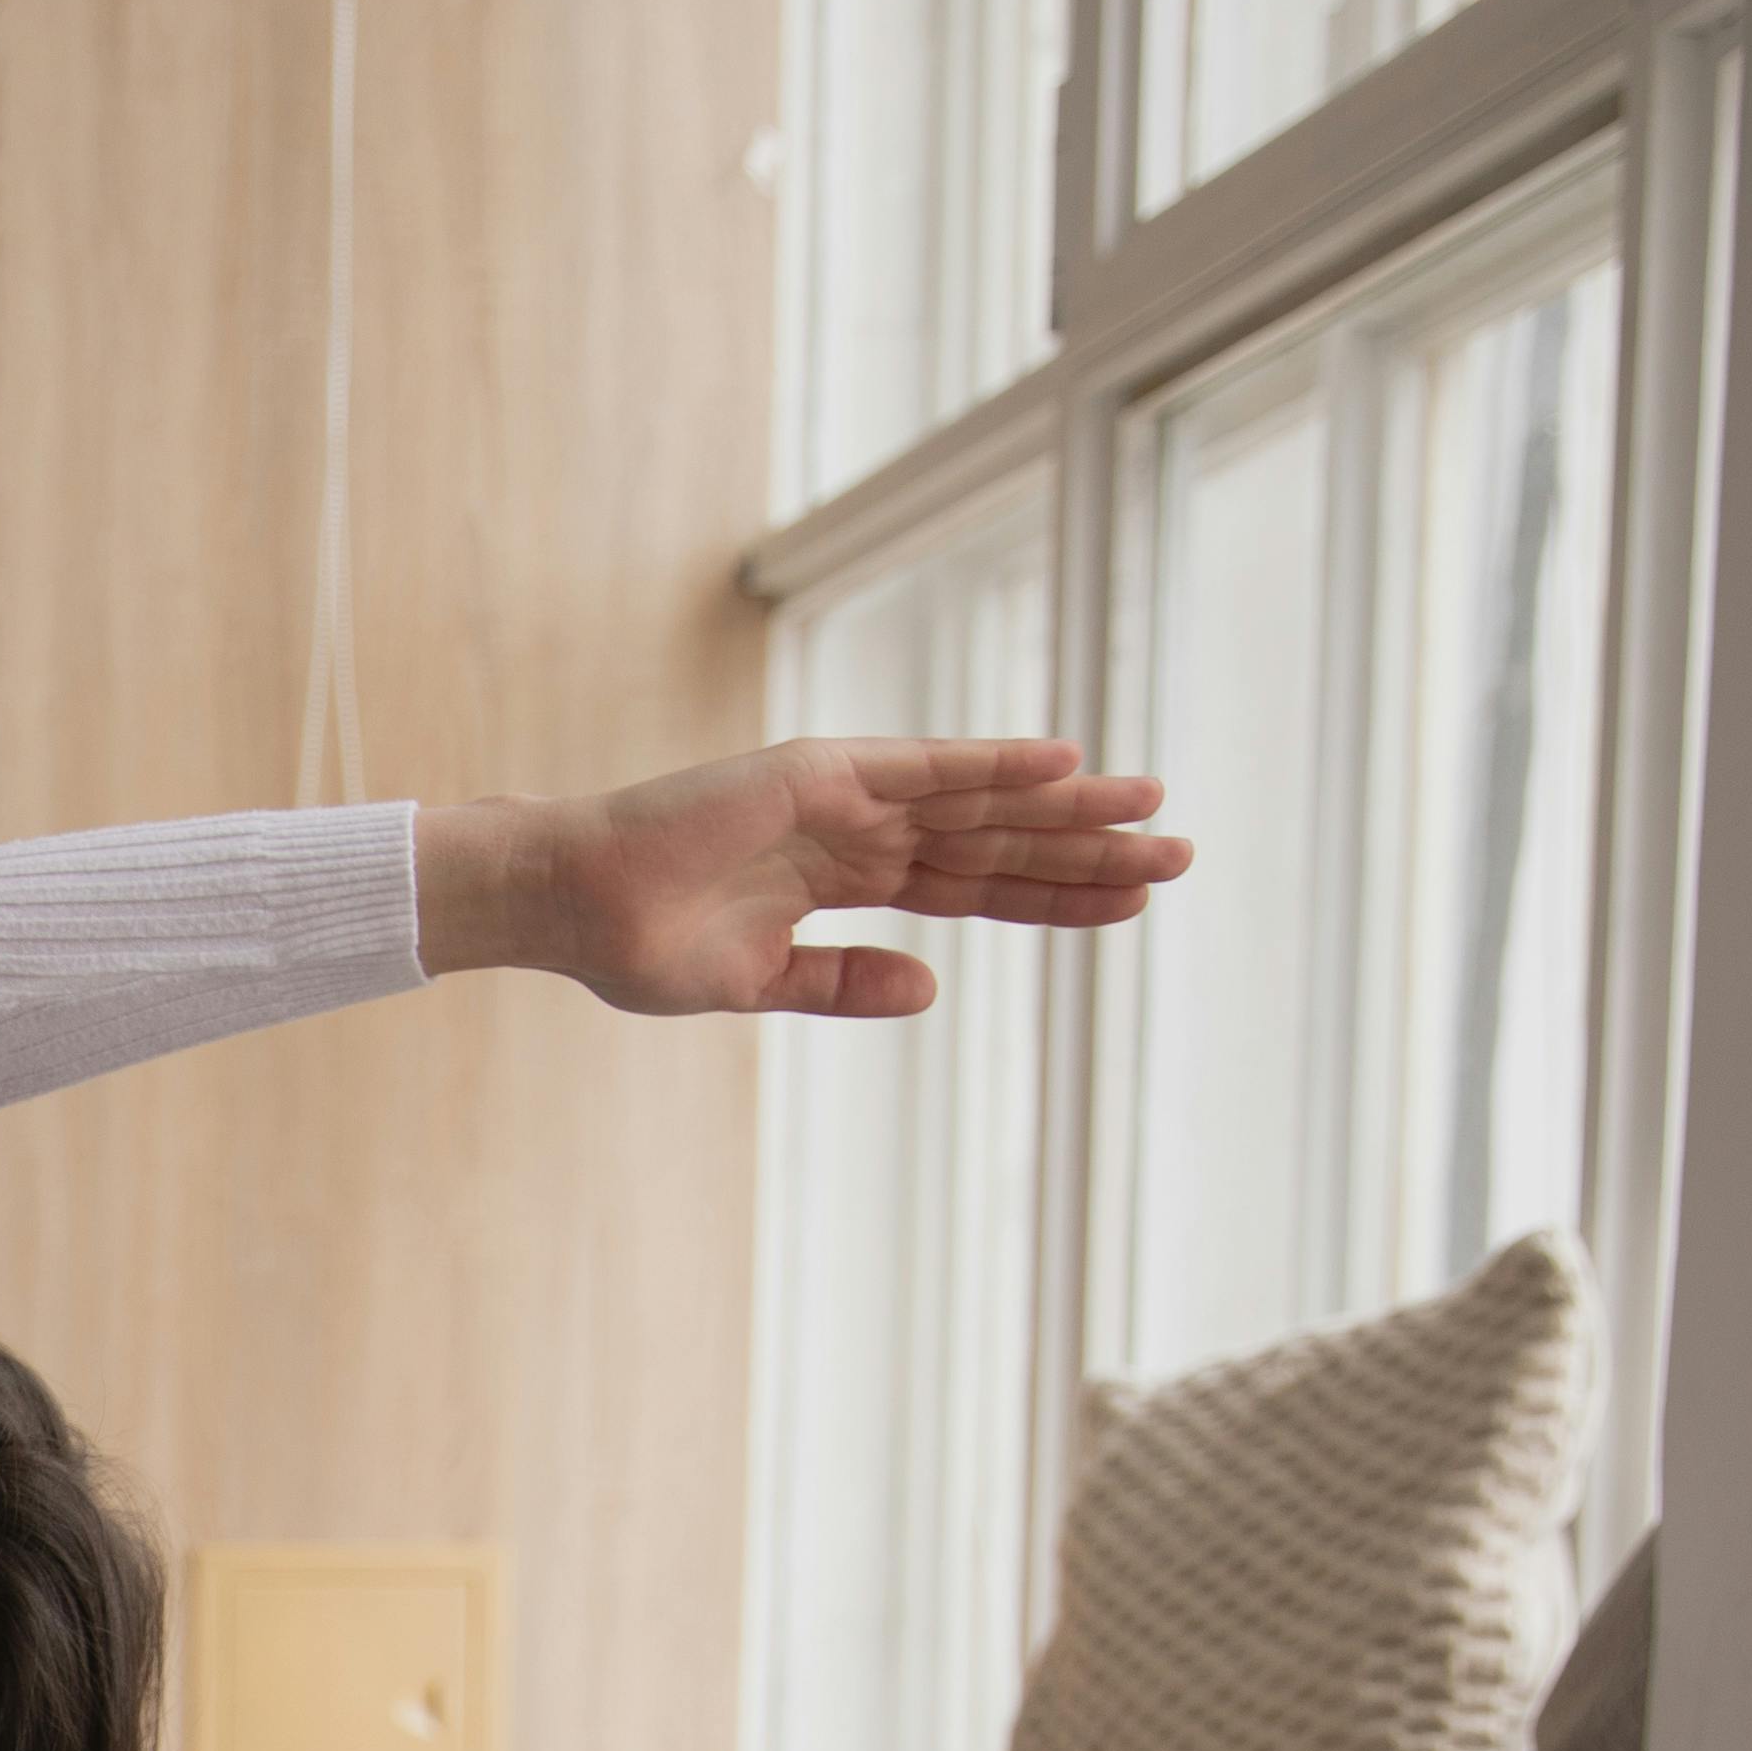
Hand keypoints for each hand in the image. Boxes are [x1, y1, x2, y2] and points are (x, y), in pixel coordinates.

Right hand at [421, 737, 1187, 1021]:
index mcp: (847, 881)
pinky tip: (1066, 762)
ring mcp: (846, 797)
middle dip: (1089, 850)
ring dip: (1069, 805)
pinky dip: (996, 762)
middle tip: (1181, 856)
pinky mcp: (824, 772)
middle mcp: (860, 831)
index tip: (1132, 907)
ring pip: (982, 803)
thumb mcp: (760, 982)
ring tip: (1154, 808)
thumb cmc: (640, 945)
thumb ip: (844, 981)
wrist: (571, 907)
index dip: (1055, 897)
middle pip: (998, 843)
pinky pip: (929, 767)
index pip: (975, 888)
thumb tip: (934, 988)